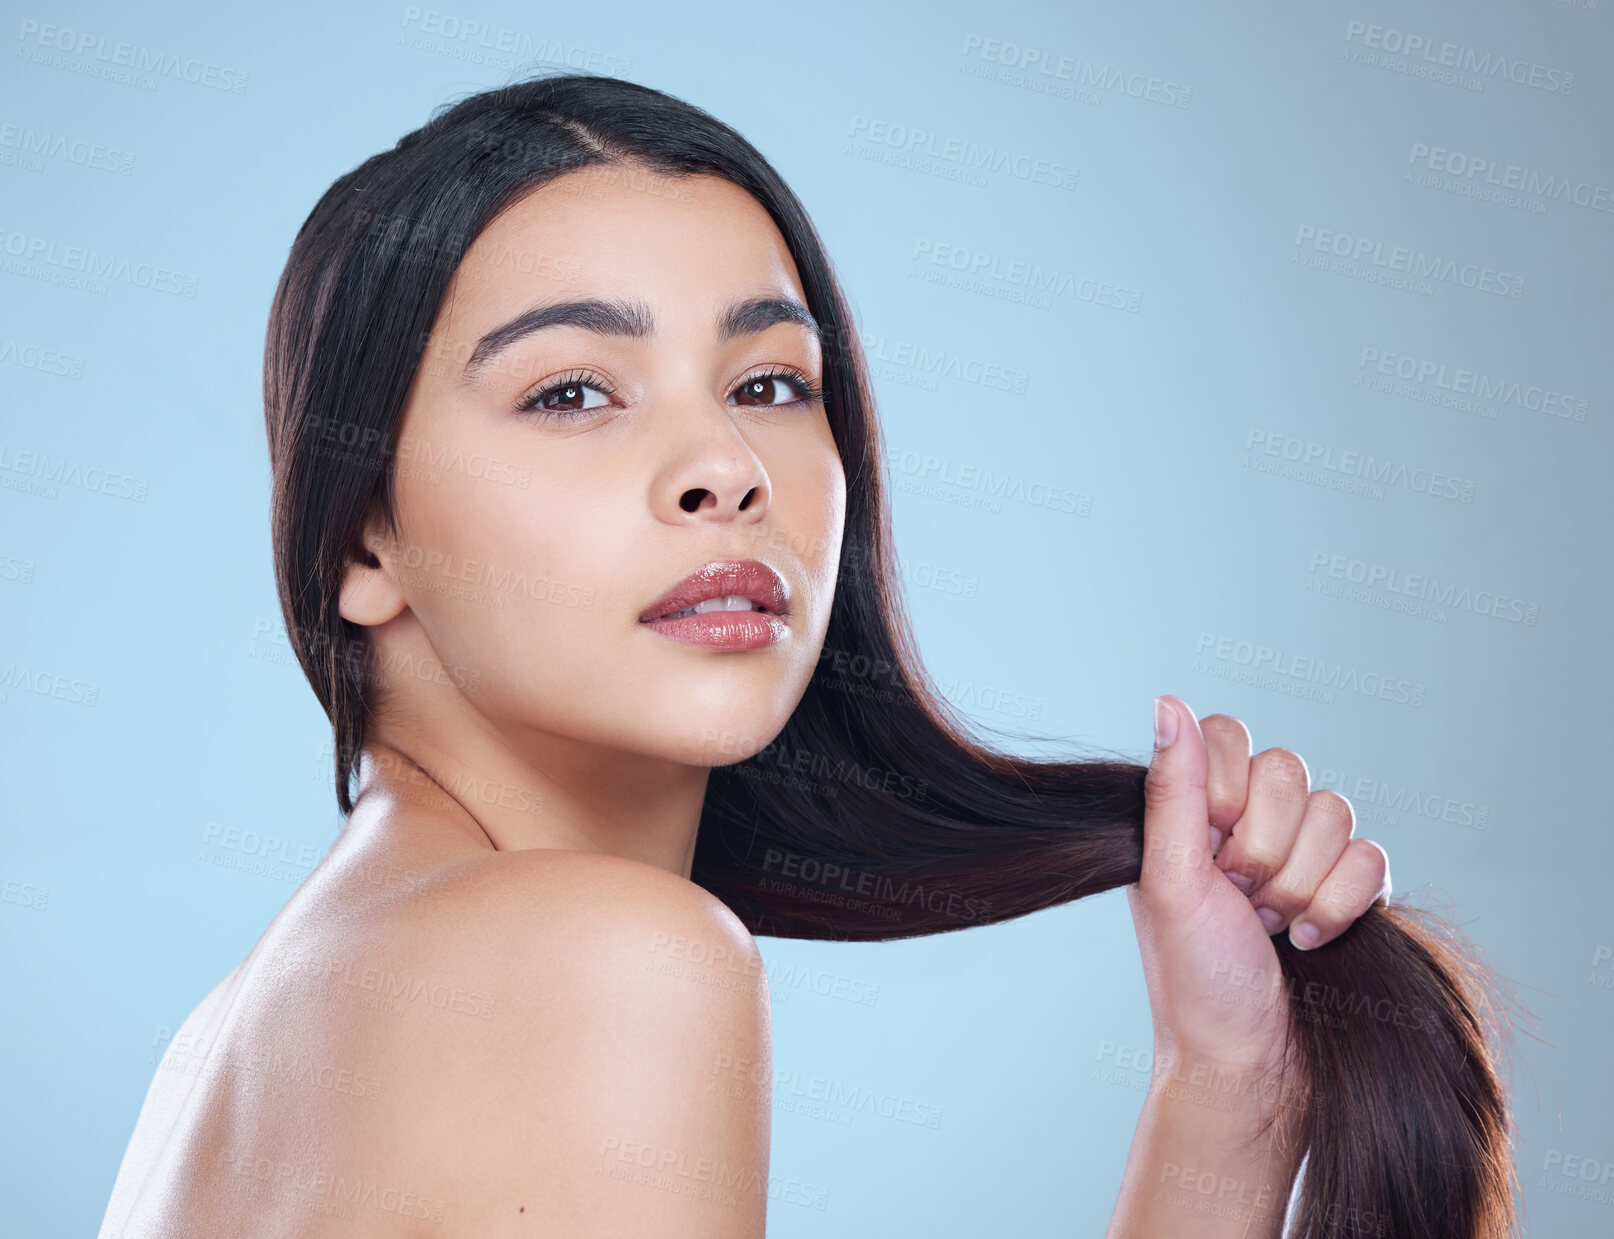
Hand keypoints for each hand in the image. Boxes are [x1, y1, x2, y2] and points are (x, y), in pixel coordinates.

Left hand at [1126, 696, 1390, 1078]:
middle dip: (1263, 847)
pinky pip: (1372, 856)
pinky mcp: (1349, 889)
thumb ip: (1172, 789)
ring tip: (1268, 927)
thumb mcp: (1171, 880)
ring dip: (1301, 883)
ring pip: (1335, 812)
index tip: (1206, 845)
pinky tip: (1309, 942)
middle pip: (1288, 770)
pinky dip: (1342, 904)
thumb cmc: (1195, 979)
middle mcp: (1246, 822)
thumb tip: (1166, 700)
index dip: (1224, 788)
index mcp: (1192, 812)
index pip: (1228, 734)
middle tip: (1237, 898)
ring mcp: (1301, 854)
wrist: (1249, 1064)